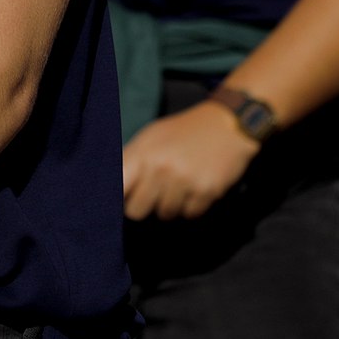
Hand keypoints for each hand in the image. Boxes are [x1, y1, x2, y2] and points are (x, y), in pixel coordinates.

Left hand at [123, 100, 259, 220]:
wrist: (227, 124)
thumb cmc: (183, 131)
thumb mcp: (151, 137)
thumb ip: (131, 160)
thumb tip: (111, 188)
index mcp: (143, 153)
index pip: (117, 189)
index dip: (119, 197)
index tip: (125, 198)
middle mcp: (161, 168)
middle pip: (137, 211)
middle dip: (145, 205)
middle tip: (156, 192)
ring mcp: (184, 180)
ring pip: (165, 214)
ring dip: (171, 205)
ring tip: (180, 185)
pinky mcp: (207, 191)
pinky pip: (190, 214)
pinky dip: (192, 205)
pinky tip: (196, 187)